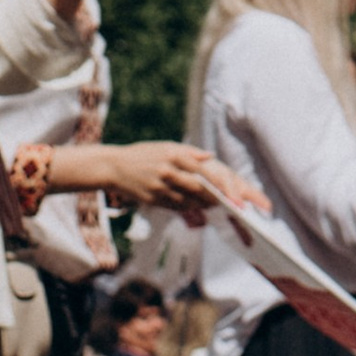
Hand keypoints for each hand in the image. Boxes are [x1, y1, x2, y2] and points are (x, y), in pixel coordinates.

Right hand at [101, 142, 259, 216]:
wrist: (113, 167)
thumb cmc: (144, 154)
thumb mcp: (166, 147)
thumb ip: (189, 154)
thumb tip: (210, 157)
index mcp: (176, 154)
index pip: (207, 171)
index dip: (225, 185)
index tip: (240, 197)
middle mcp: (170, 171)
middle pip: (203, 188)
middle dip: (224, 198)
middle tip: (241, 206)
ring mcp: (161, 187)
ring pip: (191, 201)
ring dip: (210, 205)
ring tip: (227, 207)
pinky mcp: (153, 200)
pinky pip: (177, 206)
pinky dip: (192, 208)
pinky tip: (202, 209)